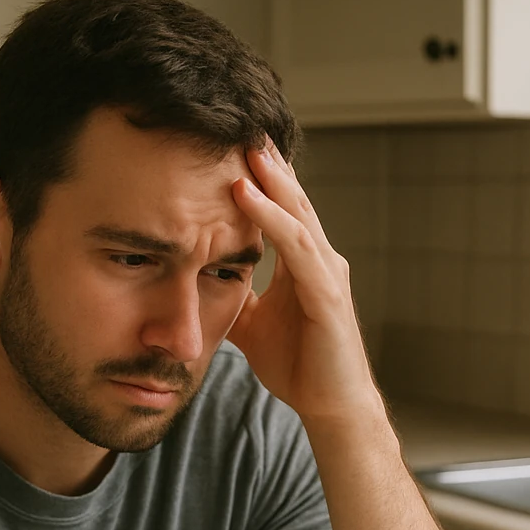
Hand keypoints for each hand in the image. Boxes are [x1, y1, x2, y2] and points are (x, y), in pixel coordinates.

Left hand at [228, 139, 383, 425]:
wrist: (332, 408)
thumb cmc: (300, 367)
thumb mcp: (254, 325)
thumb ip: (235, 298)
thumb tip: (197, 284)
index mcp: (304, 264)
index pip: (281, 208)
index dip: (260, 176)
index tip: (230, 143)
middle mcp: (320, 260)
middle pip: (292, 199)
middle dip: (267, 161)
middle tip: (239, 121)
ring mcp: (327, 274)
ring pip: (296, 213)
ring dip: (268, 178)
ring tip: (242, 145)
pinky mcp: (327, 294)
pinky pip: (295, 246)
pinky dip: (269, 218)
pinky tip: (244, 195)